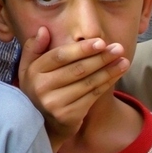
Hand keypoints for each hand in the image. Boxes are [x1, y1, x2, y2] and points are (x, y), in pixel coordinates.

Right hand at [17, 27, 128, 152]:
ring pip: (88, 83)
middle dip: (101, 57)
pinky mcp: (68, 116)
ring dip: (109, 71)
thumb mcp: (28, 66)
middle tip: (119, 48)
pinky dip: (106, 84)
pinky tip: (116, 75)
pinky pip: (92, 96)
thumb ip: (33, 47)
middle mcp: (42, 88)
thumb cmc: (38, 87)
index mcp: (33, 71)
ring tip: (124, 60)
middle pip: (78, 69)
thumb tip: (43, 29)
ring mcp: (55, 103)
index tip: (100, 42)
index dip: (81, 49)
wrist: (41, 123)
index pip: (60, 56)